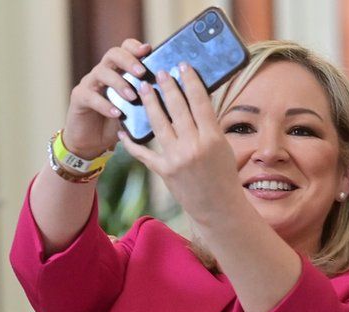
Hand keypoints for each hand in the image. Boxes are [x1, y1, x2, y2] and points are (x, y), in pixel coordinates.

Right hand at [63, 39, 151, 158]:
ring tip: (132, 96)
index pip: (125, 49)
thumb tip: (176, 95)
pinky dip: (105, 104)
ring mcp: (90, 83)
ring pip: (101, 72)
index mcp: (120, 70)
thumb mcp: (139, 108)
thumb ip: (150, 98)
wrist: (94, 140)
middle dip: (128, 61)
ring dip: (119, 83)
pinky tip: (117, 113)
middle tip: (142, 72)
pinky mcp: (79, 98)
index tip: (148, 50)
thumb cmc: (120, 122)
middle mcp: (104, 72)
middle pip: (113, 54)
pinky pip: (90, 96)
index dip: (134, 47)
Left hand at [119, 63, 240, 224]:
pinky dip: (132, 141)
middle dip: (167, 87)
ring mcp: (176, 159)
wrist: (219, 207)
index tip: (182, 66)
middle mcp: (194, 146)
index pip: (199, 102)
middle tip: (159, 72)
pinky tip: (124, 129)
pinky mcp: (163, 171)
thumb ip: (209, 125)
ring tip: (143, 88)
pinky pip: (144, 152)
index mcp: (213, 138)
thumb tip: (197, 100)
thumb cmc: (225, 176)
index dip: (190, 81)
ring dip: (149, 103)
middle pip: (177, 108)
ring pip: (158, 123)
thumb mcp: (223, 147)